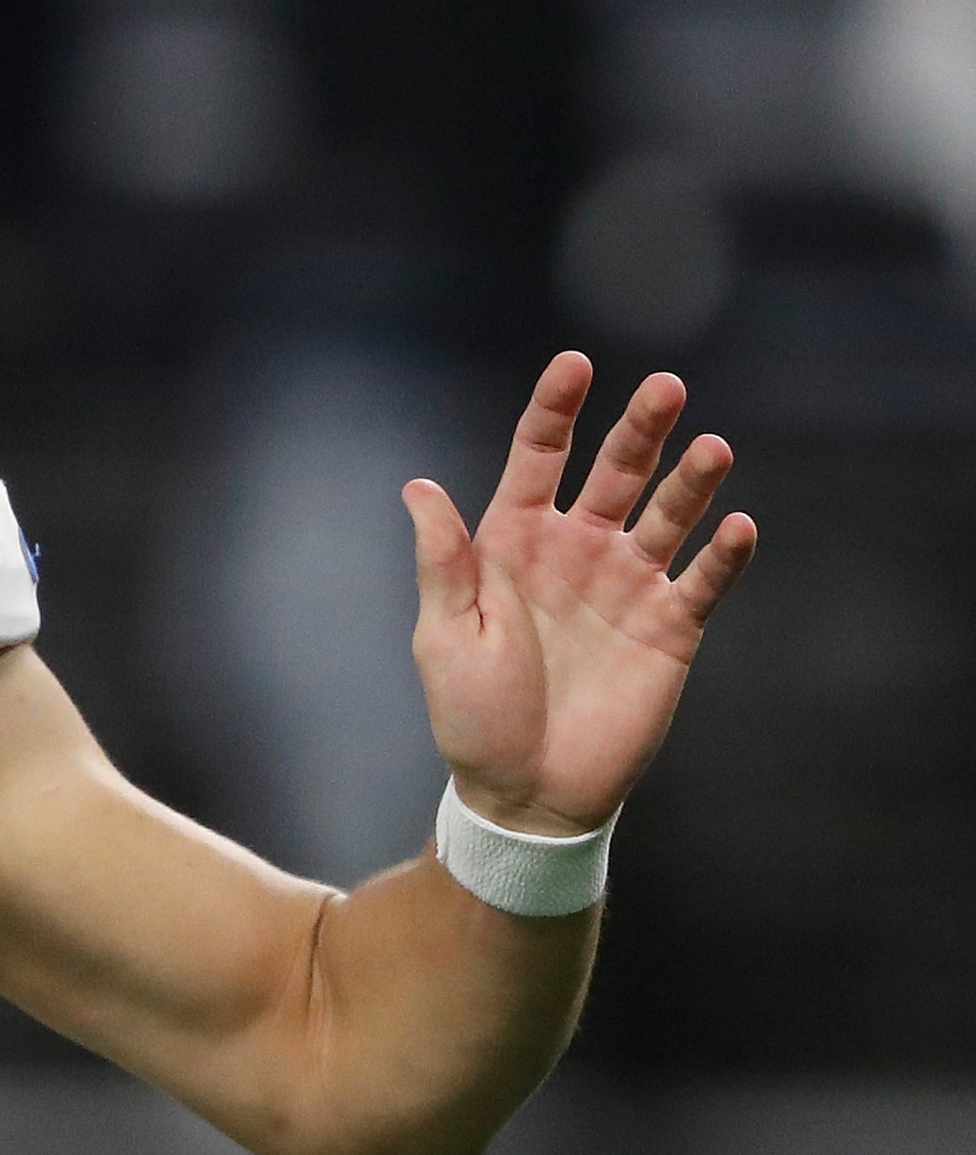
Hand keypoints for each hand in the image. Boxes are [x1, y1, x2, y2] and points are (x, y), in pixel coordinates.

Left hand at [403, 351, 757, 835]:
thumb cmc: (473, 715)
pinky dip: (723, 553)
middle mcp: (576, 551)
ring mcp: (627, 585)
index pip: (538, 458)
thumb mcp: (446, 635)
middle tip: (667, 388)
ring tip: (713, 447)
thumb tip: (418, 486)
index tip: (576, 364)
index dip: (556, 410)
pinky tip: (736, 526)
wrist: (527, 791)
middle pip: (614, 471)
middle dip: (640, 429)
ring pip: (667, 514)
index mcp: (513, 543)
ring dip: (692, 480)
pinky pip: (704, 581)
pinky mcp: (670, 627)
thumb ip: (445, 561)